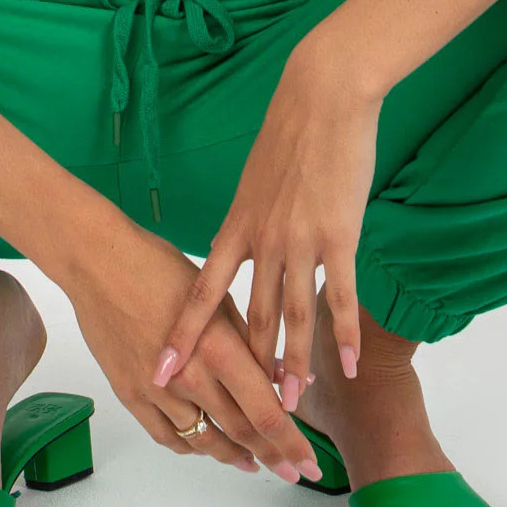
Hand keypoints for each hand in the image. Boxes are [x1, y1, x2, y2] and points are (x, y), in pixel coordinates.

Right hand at [65, 214, 326, 484]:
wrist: (97, 262)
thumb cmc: (159, 266)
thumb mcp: (217, 296)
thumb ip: (250, 341)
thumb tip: (283, 373)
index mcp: (218, 348)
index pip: (265, 411)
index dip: (290, 443)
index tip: (310, 464)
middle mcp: (190, 377)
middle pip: (239, 432)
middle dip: (272, 457)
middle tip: (292, 473)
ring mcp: (156, 391)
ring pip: (204, 441)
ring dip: (233, 456)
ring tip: (253, 464)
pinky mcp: (130, 394)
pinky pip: (166, 436)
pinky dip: (191, 447)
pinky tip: (205, 446)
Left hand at [152, 39, 379, 408]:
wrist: (321, 94)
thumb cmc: (291, 132)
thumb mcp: (254, 181)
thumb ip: (247, 219)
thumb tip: (237, 246)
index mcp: (237, 226)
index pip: (202, 293)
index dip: (181, 336)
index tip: (159, 371)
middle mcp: (262, 240)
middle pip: (250, 317)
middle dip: (244, 369)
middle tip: (236, 412)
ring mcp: (300, 239)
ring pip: (292, 315)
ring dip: (292, 364)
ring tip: (290, 405)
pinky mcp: (338, 233)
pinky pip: (340, 294)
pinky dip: (343, 331)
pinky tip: (348, 364)